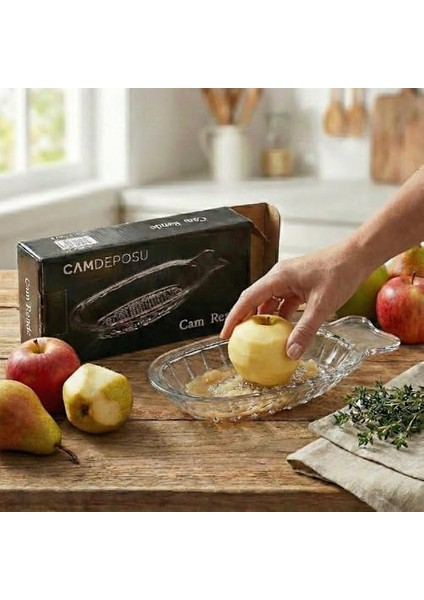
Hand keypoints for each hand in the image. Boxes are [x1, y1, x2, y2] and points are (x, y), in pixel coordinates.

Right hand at [220, 243, 365, 359]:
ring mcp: (290, 280)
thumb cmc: (340, 272)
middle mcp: (280, 276)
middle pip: (255, 300)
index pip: (248, 298)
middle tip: (238, 340)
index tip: (225, 334)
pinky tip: (284, 331)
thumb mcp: (322, 305)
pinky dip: (281, 316)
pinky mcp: (300, 284)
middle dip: (245, 319)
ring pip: (270, 302)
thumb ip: (305, 330)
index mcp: (278, 277)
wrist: (358, 256)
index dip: (234, 317)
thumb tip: (291, 352)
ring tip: (259, 339)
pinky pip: (284, 302)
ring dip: (265, 319)